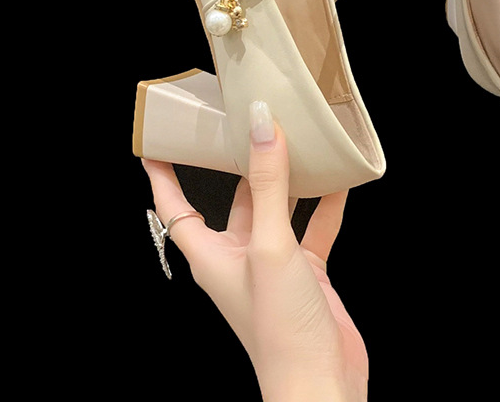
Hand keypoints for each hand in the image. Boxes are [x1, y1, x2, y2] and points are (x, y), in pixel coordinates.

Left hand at [142, 101, 367, 401]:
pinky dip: (325, 206)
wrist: (320, 383)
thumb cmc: (278, 327)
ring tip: (299, 142)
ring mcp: (274, 264)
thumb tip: (260, 123)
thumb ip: (266, 183)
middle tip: (248, 123)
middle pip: (234, 199)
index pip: (175, 206)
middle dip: (240, 164)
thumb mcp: (269, 245)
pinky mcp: (305, 273)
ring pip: (277, 209)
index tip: (160, 140)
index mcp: (211, 255)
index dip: (163, 175)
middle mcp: (239, 256)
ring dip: (288, 180)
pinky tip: (340, 182)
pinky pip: (314, 229)